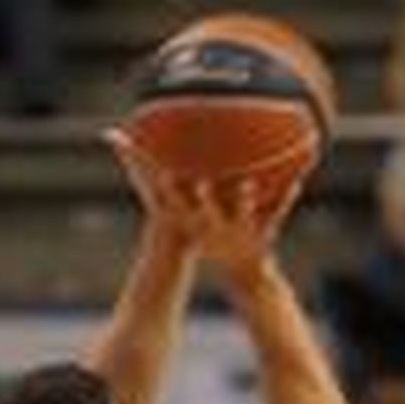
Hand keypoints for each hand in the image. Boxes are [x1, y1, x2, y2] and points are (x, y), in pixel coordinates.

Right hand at [104, 132, 295, 270]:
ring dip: (244, 200)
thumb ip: (136, 162)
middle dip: (203, 198)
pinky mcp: (261, 237)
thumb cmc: (187, 226)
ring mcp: (235, 233)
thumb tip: (107, 132)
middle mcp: (209, 224)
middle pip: (204, 210)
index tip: (163, 172)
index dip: (166, 188)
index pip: (171, 198)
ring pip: (239, 214)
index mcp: (184, 214)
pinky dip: (284, 201)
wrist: (226, 271)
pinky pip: (274, 216)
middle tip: (202, 183)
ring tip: (249, 183)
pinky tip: (297, 183)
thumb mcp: (160, 200)